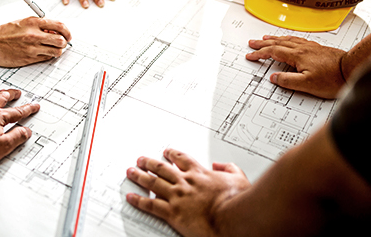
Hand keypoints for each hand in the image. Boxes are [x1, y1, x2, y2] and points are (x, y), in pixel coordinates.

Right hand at [0, 17, 71, 66]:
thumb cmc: (5, 31)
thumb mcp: (24, 21)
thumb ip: (39, 24)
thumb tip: (53, 30)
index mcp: (33, 22)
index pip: (59, 26)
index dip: (67, 31)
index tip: (67, 34)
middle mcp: (34, 35)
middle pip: (61, 41)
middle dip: (64, 42)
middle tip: (62, 43)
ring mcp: (32, 48)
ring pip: (56, 52)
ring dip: (57, 51)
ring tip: (52, 49)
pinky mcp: (29, 59)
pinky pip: (46, 59)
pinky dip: (47, 56)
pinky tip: (42, 53)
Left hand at [126, 148, 250, 236]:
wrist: (232, 219)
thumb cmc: (237, 202)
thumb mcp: (239, 178)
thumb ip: (228, 168)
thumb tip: (220, 165)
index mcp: (200, 174)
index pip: (182, 159)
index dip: (172, 154)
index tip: (166, 152)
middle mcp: (185, 183)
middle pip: (162, 168)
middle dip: (149, 163)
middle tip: (140, 160)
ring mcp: (177, 197)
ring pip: (153, 183)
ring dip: (140, 177)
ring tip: (131, 172)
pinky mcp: (172, 212)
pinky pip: (150, 205)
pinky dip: (139, 200)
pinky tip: (131, 197)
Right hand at [246, 35, 345, 98]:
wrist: (351, 69)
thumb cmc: (333, 77)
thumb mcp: (307, 85)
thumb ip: (288, 81)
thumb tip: (274, 77)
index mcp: (297, 55)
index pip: (273, 52)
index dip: (260, 53)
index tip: (251, 55)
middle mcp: (302, 48)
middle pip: (278, 43)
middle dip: (263, 43)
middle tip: (252, 43)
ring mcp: (310, 47)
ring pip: (287, 39)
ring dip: (274, 38)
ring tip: (266, 38)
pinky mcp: (317, 48)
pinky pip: (297, 39)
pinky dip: (288, 38)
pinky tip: (290, 40)